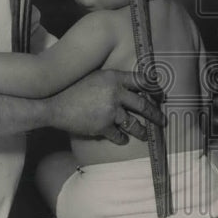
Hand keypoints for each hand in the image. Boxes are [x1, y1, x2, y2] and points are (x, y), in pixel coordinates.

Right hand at [48, 68, 166, 144]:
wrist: (54, 105)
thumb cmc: (73, 89)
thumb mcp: (95, 76)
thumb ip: (112, 80)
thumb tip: (129, 87)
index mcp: (114, 77)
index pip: (142, 80)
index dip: (155, 88)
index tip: (161, 95)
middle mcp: (116, 92)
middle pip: (144, 104)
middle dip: (156, 114)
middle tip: (163, 120)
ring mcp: (110, 110)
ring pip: (134, 123)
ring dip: (142, 131)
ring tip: (146, 134)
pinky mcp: (103, 126)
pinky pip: (118, 135)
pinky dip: (121, 138)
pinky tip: (123, 140)